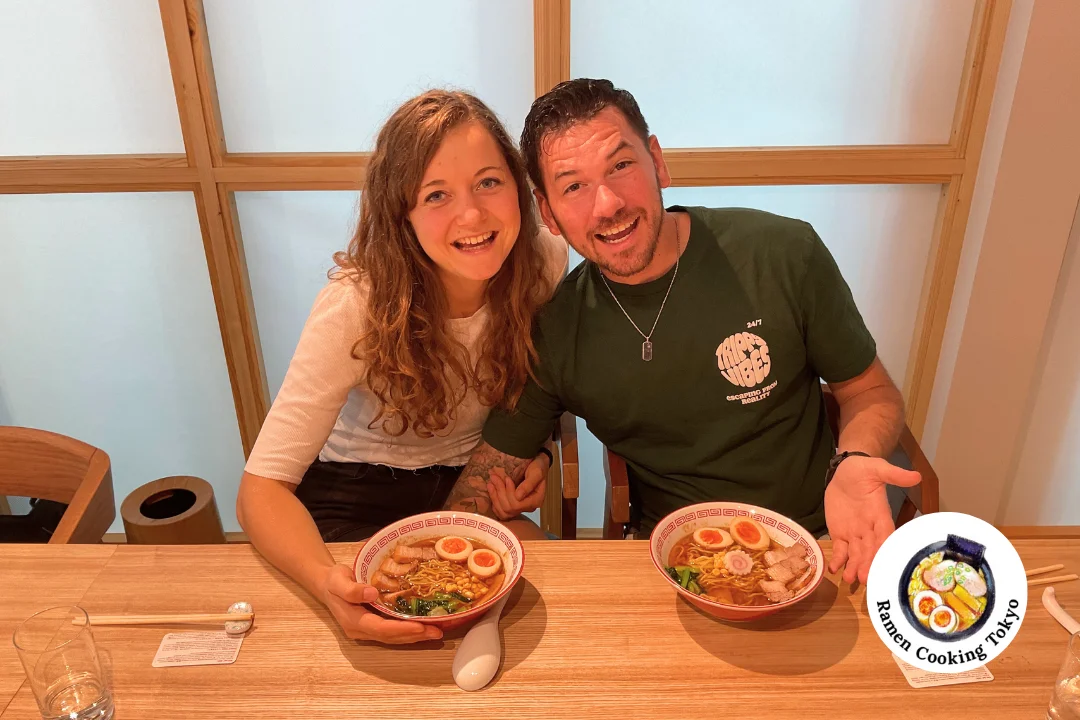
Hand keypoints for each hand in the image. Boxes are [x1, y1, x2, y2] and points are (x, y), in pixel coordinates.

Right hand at [318, 563, 441, 643]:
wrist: (327, 584)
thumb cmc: (334, 580)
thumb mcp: (338, 580)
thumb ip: (352, 589)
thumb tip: (372, 593)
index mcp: (353, 620)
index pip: (380, 628)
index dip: (401, 629)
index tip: (420, 626)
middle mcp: (361, 629)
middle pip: (390, 637)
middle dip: (414, 635)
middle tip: (437, 631)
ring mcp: (367, 630)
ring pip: (393, 637)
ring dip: (415, 636)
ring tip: (436, 632)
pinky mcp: (373, 625)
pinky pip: (393, 632)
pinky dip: (409, 631)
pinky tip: (424, 628)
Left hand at [487, 451, 548, 519]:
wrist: (536, 463)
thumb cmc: (538, 467)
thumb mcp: (536, 473)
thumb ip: (529, 484)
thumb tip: (518, 496)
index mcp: (535, 501)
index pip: (517, 504)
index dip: (509, 492)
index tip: (507, 478)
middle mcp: (527, 507)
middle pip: (509, 509)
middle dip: (500, 492)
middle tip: (494, 477)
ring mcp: (519, 508)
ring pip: (503, 512)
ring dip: (494, 497)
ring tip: (490, 483)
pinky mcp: (512, 505)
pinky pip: (500, 511)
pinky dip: (494, 501)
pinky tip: (491, 490)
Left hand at [825, 456, 920, 583]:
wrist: (844, 470)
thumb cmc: (863, 469)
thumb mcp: (878, 468)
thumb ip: (893, 475)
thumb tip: (916, 476)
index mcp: (881, 515)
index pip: (885, 534)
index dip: (884, 547)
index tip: (883, 560)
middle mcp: (869, 528)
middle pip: (870, 549)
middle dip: (868, 563)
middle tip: (865, 578)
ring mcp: (854, 532)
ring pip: (856, 553)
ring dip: (853, 566)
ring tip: (850, 580)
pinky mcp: (839, 532)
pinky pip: (840, 549)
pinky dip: (837, 559)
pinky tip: (833, 569)